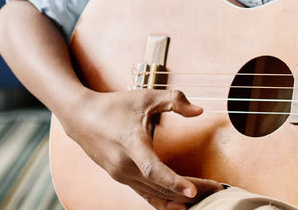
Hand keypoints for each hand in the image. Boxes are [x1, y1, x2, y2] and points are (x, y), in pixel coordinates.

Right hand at [59, 89, 223, 209]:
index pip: (154, 169)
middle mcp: (124, 165)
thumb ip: (175, 100)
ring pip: (155, 193)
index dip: (174, 182)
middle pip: (161, 186)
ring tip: (207, 195)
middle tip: (216, 189)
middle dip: (191, 190)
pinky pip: (146, 195)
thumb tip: (199, 110)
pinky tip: (182, 204)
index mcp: (131, 144)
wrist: (81, 117)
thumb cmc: (115, 106)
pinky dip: (164, 200)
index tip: (193, 191)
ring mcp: (121, 175)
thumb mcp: (146, 98)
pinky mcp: (122, 179)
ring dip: (180, 198)